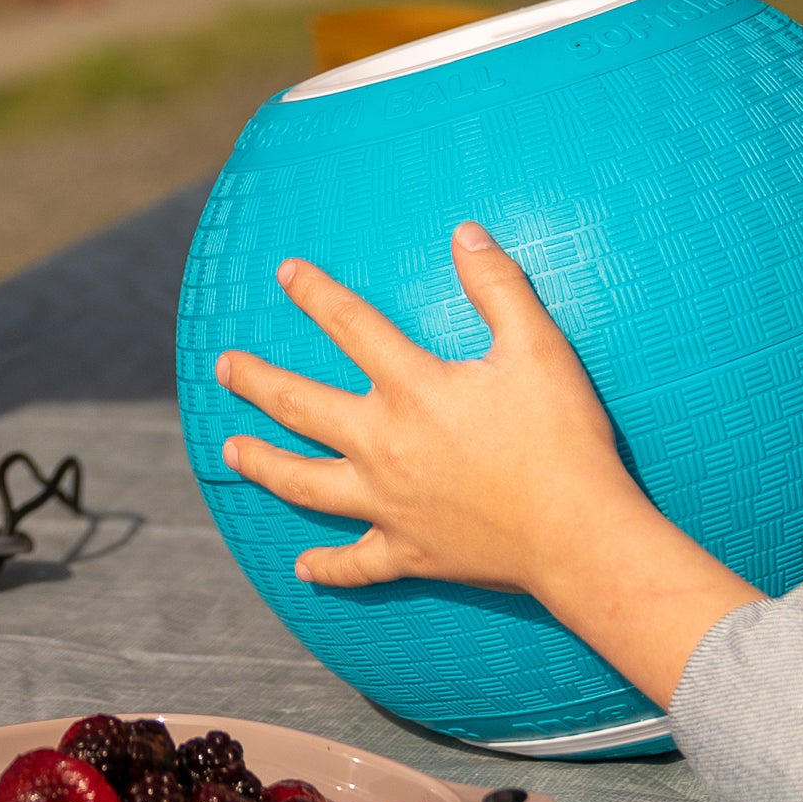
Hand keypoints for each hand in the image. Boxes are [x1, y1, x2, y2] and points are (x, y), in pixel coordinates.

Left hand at [214, 221, 761, 710]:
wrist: (578, 536)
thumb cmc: (563, 440)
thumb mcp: (539, 348)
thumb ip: (498, 286)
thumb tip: (466, 232)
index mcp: (413, 389)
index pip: (350, 326)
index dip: (315, 294)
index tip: (284, 272)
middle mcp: (384, 446)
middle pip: (300, 406)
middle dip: (256, 382)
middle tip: (224, 367)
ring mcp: (389, 504)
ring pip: (304, 483)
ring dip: (263, 464)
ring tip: (229, 450)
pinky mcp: (408, 552)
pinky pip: (355, 563)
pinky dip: (327, 567)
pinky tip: (302, 569)